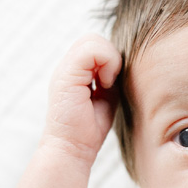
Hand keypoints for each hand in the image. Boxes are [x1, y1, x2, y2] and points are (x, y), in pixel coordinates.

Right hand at [42, 34, 122, 164]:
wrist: (72, 149)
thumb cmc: (89, 130)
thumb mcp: (106, 97)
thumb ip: (110, 78)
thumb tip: (122, 63)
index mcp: (74, 71)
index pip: (95, 45)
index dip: (110, 59)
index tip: (112, 83)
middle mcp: (67, 67)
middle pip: (94, 38)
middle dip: (110, 58)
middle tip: (111, 82)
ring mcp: (64, 69)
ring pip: (93, 40)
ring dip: (109, 61)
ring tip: (107, 84)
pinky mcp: (67, 75)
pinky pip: (92, 50)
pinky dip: (107, 64)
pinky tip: (106, 84)